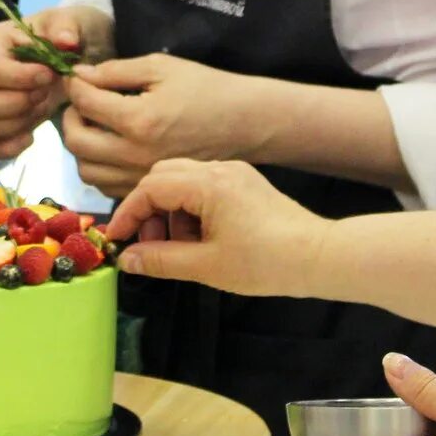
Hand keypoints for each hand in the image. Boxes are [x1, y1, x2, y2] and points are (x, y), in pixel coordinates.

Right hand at [0, 6, 105, 160]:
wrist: (69, 55)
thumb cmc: (63, 34)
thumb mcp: (70, 21)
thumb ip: (67, 27)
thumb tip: (65, 41)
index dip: (21, 78)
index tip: (49, 75)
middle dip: (19, 103)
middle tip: (46, 93)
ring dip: (16, 124)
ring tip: (41, 108)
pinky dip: (10, 147)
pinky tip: (32, 135)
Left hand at [62, 55, 268, 199]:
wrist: (243, 122)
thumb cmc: (205, 88)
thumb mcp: (161, 67)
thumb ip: (115, 70)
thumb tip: (79, 76)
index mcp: (139, 120)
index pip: (85, 102)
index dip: (74, 85)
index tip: (77, 77)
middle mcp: (135, 155)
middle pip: (75, 141)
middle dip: (70, 116)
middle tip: (81, 101)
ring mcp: (140, 177)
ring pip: (85, 170)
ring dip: (80, 145)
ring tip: (94, 124)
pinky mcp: (147, 189)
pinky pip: (104, 185)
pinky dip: (97, 166)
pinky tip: (109, 145)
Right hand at [102, 158, 329, 296]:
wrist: (319, 256)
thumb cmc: (266, 262)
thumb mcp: (206, 267)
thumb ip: (160, 261)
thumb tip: (127, 260)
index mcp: (208, 183)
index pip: (150, 188)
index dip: (128, 214)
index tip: (116, 239)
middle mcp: (219, 168)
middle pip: (162, 176)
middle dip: (147, 209)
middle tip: (147, 245)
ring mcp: (234, 173)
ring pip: (182, 180)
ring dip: (169, 211)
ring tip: (177, 249)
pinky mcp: (245, 183)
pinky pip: (203, 187)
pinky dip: (190, 209)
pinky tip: (198, 240)